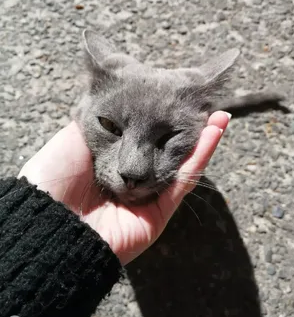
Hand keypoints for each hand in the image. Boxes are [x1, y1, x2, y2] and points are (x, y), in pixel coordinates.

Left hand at [19, 111, 229, 264]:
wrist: (50, 220)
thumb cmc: (56, 174)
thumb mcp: (76, 136)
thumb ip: (103, 122)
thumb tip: (118, 101)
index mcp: (111, 159)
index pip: (143, 135)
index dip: (161, 117)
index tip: (174, 96)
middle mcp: (131, 177)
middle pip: (165, 150)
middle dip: (186, 127)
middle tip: (203, 103)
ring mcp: (146, 196)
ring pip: (181, 164)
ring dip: (202, 139)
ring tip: (219, 115)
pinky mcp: (159, 212)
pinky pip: (183, 182)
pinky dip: (200, 157)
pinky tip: (214, 132)